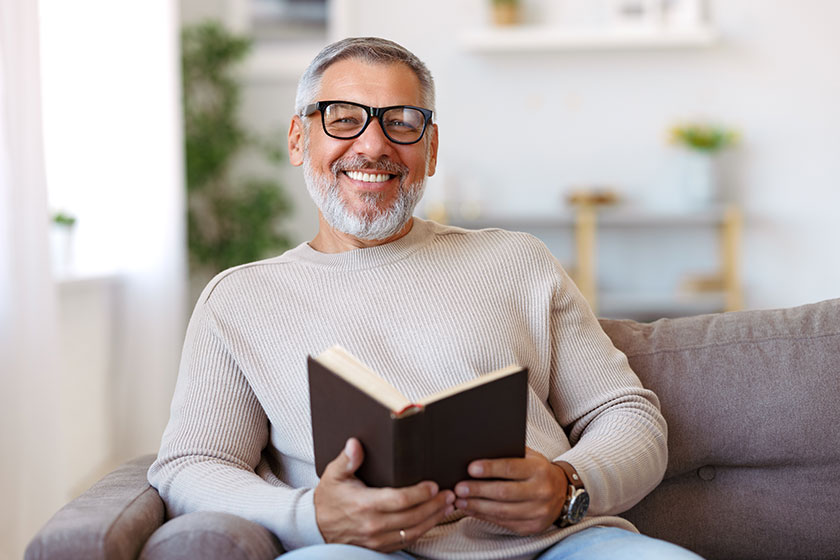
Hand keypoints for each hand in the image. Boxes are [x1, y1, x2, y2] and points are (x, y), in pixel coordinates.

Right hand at [313, 438, 454, 550]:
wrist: (316, 527)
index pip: (399, 500)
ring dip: (434, 518)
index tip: (433, 485)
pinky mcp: (380, 547)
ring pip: (414, 531)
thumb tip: (355, 443)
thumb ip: (347, 459)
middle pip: (413, 517)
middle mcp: (373, 525)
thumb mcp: (334, 475)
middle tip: (449, 494)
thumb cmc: (328, 499)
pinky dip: (424, 530)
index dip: (419, 493)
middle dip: (434, 505)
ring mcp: (377, 539)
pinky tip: (433, 519)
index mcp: (364, 505)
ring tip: (448, 505)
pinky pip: (408, 541)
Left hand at [453, 447, 567, 534]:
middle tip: (459, 488)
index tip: (471, 468)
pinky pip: (504, 523)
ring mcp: (538, 511)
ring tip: (460, 501)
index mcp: (539, 470)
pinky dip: (484, 516)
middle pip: (504, 492)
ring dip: (477, 506)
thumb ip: (509, 453)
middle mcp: (541, 491)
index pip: (511, 468)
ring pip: (502, 511)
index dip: (490, 468)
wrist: (562, 492)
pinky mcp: (532, 526)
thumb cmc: (537, 470)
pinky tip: (472, 510)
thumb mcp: (530, 456)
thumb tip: (478, 451)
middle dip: (478, 490)